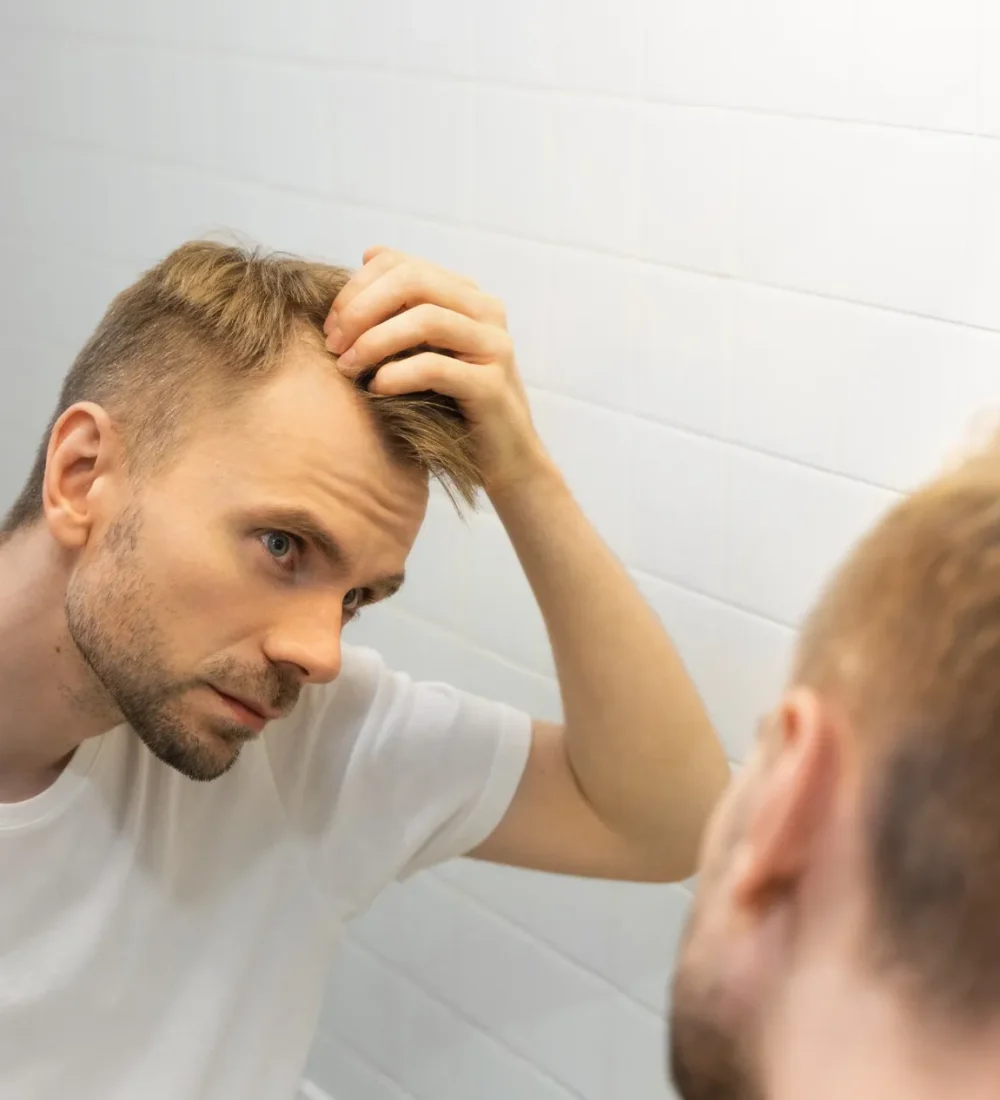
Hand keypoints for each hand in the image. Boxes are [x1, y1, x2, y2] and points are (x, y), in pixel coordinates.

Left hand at [324, 247, 548, 496]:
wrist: (503, 457)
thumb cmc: (454, 404)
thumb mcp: (426, 347)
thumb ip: (402, 306)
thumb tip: (368, 253)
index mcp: (467, 296)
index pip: (402, 264)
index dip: (357, 288)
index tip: (331, 324)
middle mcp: (486, 312)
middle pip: (413, 281)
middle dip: (361, 308)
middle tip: (333, 343)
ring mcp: (494, 347)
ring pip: (426, 319)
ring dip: (374, 341)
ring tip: (348, 367)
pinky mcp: (492, 386)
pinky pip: (435, 367)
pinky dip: (397, 375)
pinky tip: (377, 389)